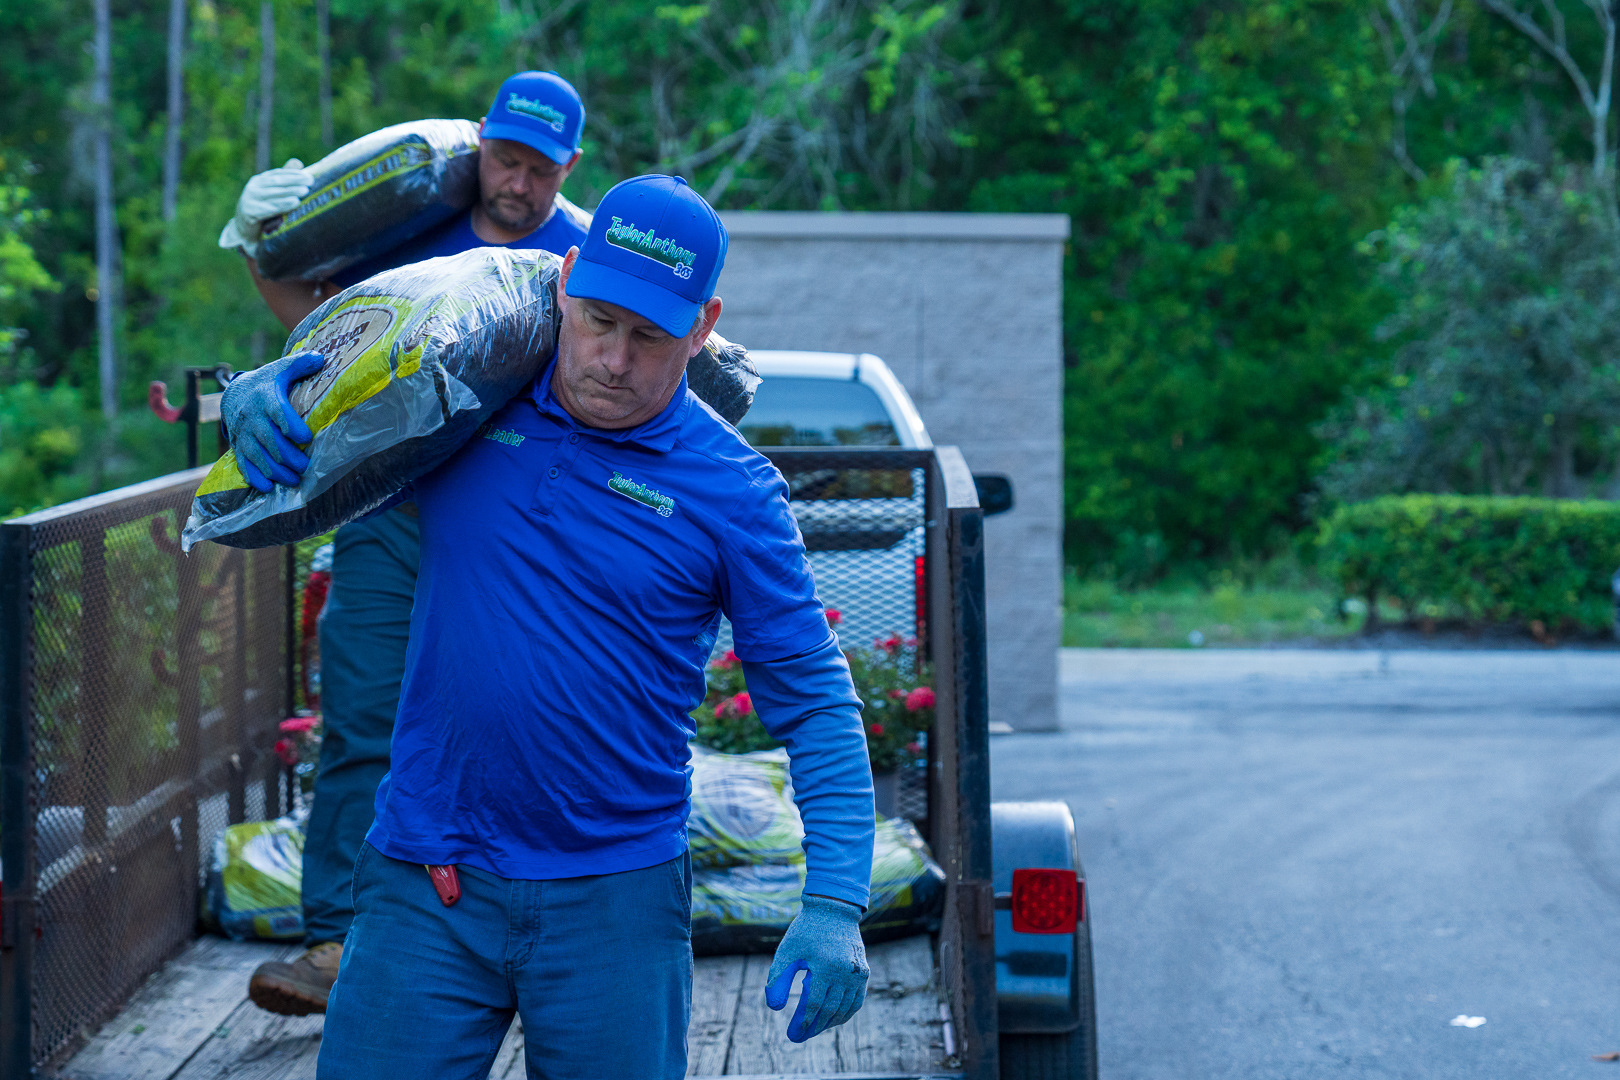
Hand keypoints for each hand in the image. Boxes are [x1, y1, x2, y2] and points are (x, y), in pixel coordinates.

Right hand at [218, 159, 312, 257]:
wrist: (244, 229)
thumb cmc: (263, 210)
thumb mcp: (272, 194)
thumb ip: (283, 179)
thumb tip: (298, 162)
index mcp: (259, 180)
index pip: (278, 174)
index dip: (293, 174)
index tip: (308, 176)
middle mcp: (253, 187)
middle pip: (276, 182)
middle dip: (294, 181)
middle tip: (310, 182)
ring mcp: (249, 199)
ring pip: (273, 194)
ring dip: (290, 192)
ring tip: (305, 192)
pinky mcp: (249, 212)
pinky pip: (268, 208)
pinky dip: (282, 205)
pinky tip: (294, 203)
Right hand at [221, 351, 324, 491]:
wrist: (234, 393)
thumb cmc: (267, 383)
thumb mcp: (281, 369)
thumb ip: (300, 364)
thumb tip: (321, 358)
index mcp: (265, 397)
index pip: (277, 412)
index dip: (291, 427)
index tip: (306, 437)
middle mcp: (252, 417)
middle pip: (270, 441)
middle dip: (289, 457)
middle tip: (305, 467)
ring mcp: (242, 434)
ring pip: (257, 456)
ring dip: (276, 472)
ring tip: (294, 480)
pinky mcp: (237, 446)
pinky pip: (243, 465)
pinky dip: (254, 478)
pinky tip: (268, 487)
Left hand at [765, 895, 868, 1042]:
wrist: (834, 909)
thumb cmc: (806, 931)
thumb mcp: (787, 951)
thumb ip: (778, 978)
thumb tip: (774, 1008)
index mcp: (825, 966)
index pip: (813, 1004)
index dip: (802, 1022)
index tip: (792, 1034)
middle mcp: (845, 972)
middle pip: (829, 1010)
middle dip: (813, 1028)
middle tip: (799, 1038)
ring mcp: (857, 973)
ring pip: (844, 1009)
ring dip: (828, 1024)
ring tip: (813, 1030)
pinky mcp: (864, 972)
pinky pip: (856, 1001)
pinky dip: (845, 1014)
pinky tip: (832, 1020)